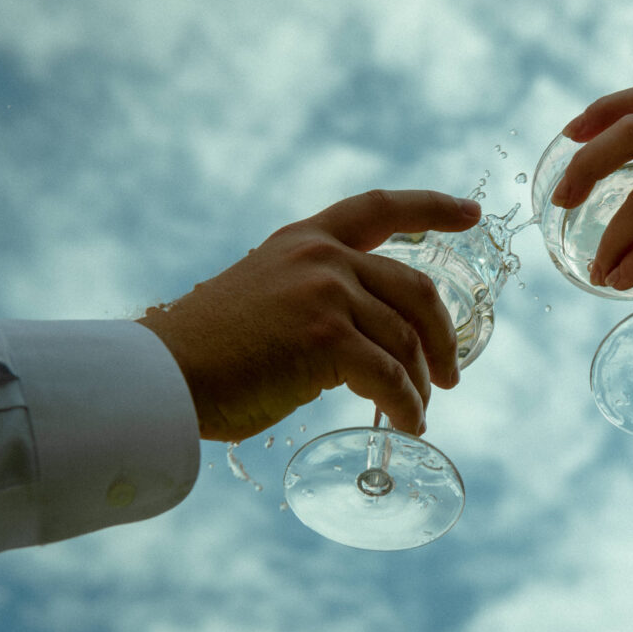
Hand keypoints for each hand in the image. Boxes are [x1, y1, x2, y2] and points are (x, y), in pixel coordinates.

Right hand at [138, 189, 481, 440]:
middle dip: (443, 336)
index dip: (432, 208)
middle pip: (416, 289)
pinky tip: (408, 423)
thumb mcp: (270, 299)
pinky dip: (405, 404)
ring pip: (405, 340)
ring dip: (419, 384)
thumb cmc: (212, 352)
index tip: (470, 213)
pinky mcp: (324, 334)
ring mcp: (325, 291)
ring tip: (417, 413)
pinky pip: (388, 375)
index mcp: (307, 240)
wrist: (162, 375)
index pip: (381, 209)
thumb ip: (322, 300)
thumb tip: (376, 345)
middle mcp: (321, 256)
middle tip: (449, 374)